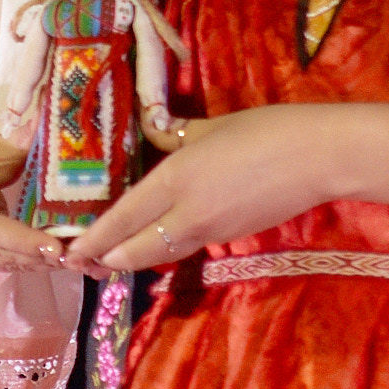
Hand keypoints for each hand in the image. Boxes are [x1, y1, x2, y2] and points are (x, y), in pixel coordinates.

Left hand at [65, 104, 346, 274]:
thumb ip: (176, 133)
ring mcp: (210, 231)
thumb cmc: (265, 130)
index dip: (94, 239)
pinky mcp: (231, 237)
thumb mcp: (212, 127)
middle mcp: (186, 214)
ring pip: (160, 255)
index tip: (71, 250)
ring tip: (112, 257)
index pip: (123, 219)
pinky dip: (164, 250)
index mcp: (175, 180)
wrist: (317, 159)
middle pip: (135, 251)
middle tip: (83, 262)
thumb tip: (155, 129)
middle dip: (106, 260)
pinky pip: (185, 248)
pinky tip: (158, 240)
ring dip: (134, 259)